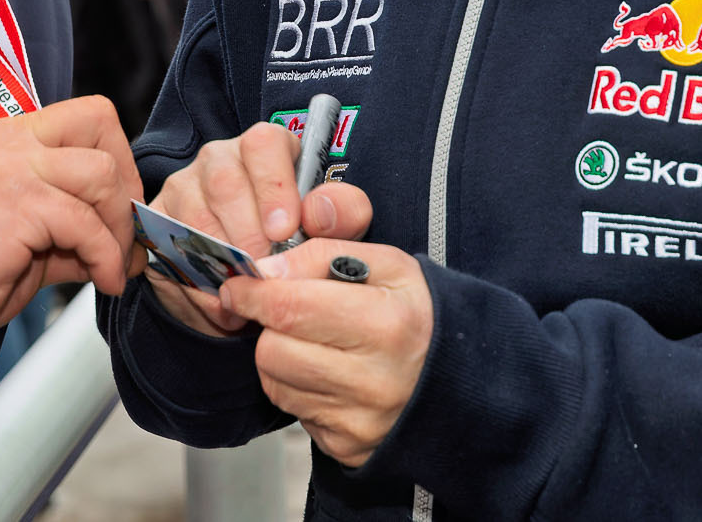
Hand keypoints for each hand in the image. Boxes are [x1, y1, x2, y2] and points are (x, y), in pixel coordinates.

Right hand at [0, 95, 144, 336]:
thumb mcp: (12, 239)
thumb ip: (60, 231)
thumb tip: (111, 248)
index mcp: (2, 140)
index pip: (79, 117)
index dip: (112, 156)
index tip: (117, 205)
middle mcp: (8, 143)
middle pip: (99, 122)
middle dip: (126, 180)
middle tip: (125, 230)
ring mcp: (13, 168)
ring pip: (101, 172)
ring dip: (119, 224)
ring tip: (113, 264)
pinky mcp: (19, 204)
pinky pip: (86, 225)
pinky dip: (106, 257)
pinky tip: (103, 281)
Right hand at [144, 121, 370, 336]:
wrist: (256, 282)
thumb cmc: (299, 243)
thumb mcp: (334, 228)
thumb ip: (342, 213)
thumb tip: (320, 211)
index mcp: (266, 149)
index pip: (263, 144)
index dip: (273, 186)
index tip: (285, 230)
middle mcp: (220, 159)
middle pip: (223, 181)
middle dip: (247, 233)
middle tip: (264, 270)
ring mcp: (184, 187)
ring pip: (194, 217)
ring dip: (221, 262)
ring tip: (247, 292)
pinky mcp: (158, 221)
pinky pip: (168, 249)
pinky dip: (197, 284)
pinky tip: (221, 303)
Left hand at [220, 240, 431, 468]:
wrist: (462, 379)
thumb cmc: (420, 314)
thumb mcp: (387, 264)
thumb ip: (323, 254)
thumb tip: (266, 272)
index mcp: (386, 325)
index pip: (289, 308)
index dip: (252, 294)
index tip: (239, 286)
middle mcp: (373, 381)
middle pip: (272, 352)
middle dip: (270, 327)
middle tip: (291, 314)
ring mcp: (360, 421)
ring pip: (275, 384)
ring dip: (281, 358)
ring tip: (316, 343)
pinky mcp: (348, 447)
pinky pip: (294, 413)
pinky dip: (300, 389)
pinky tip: (330, 374)